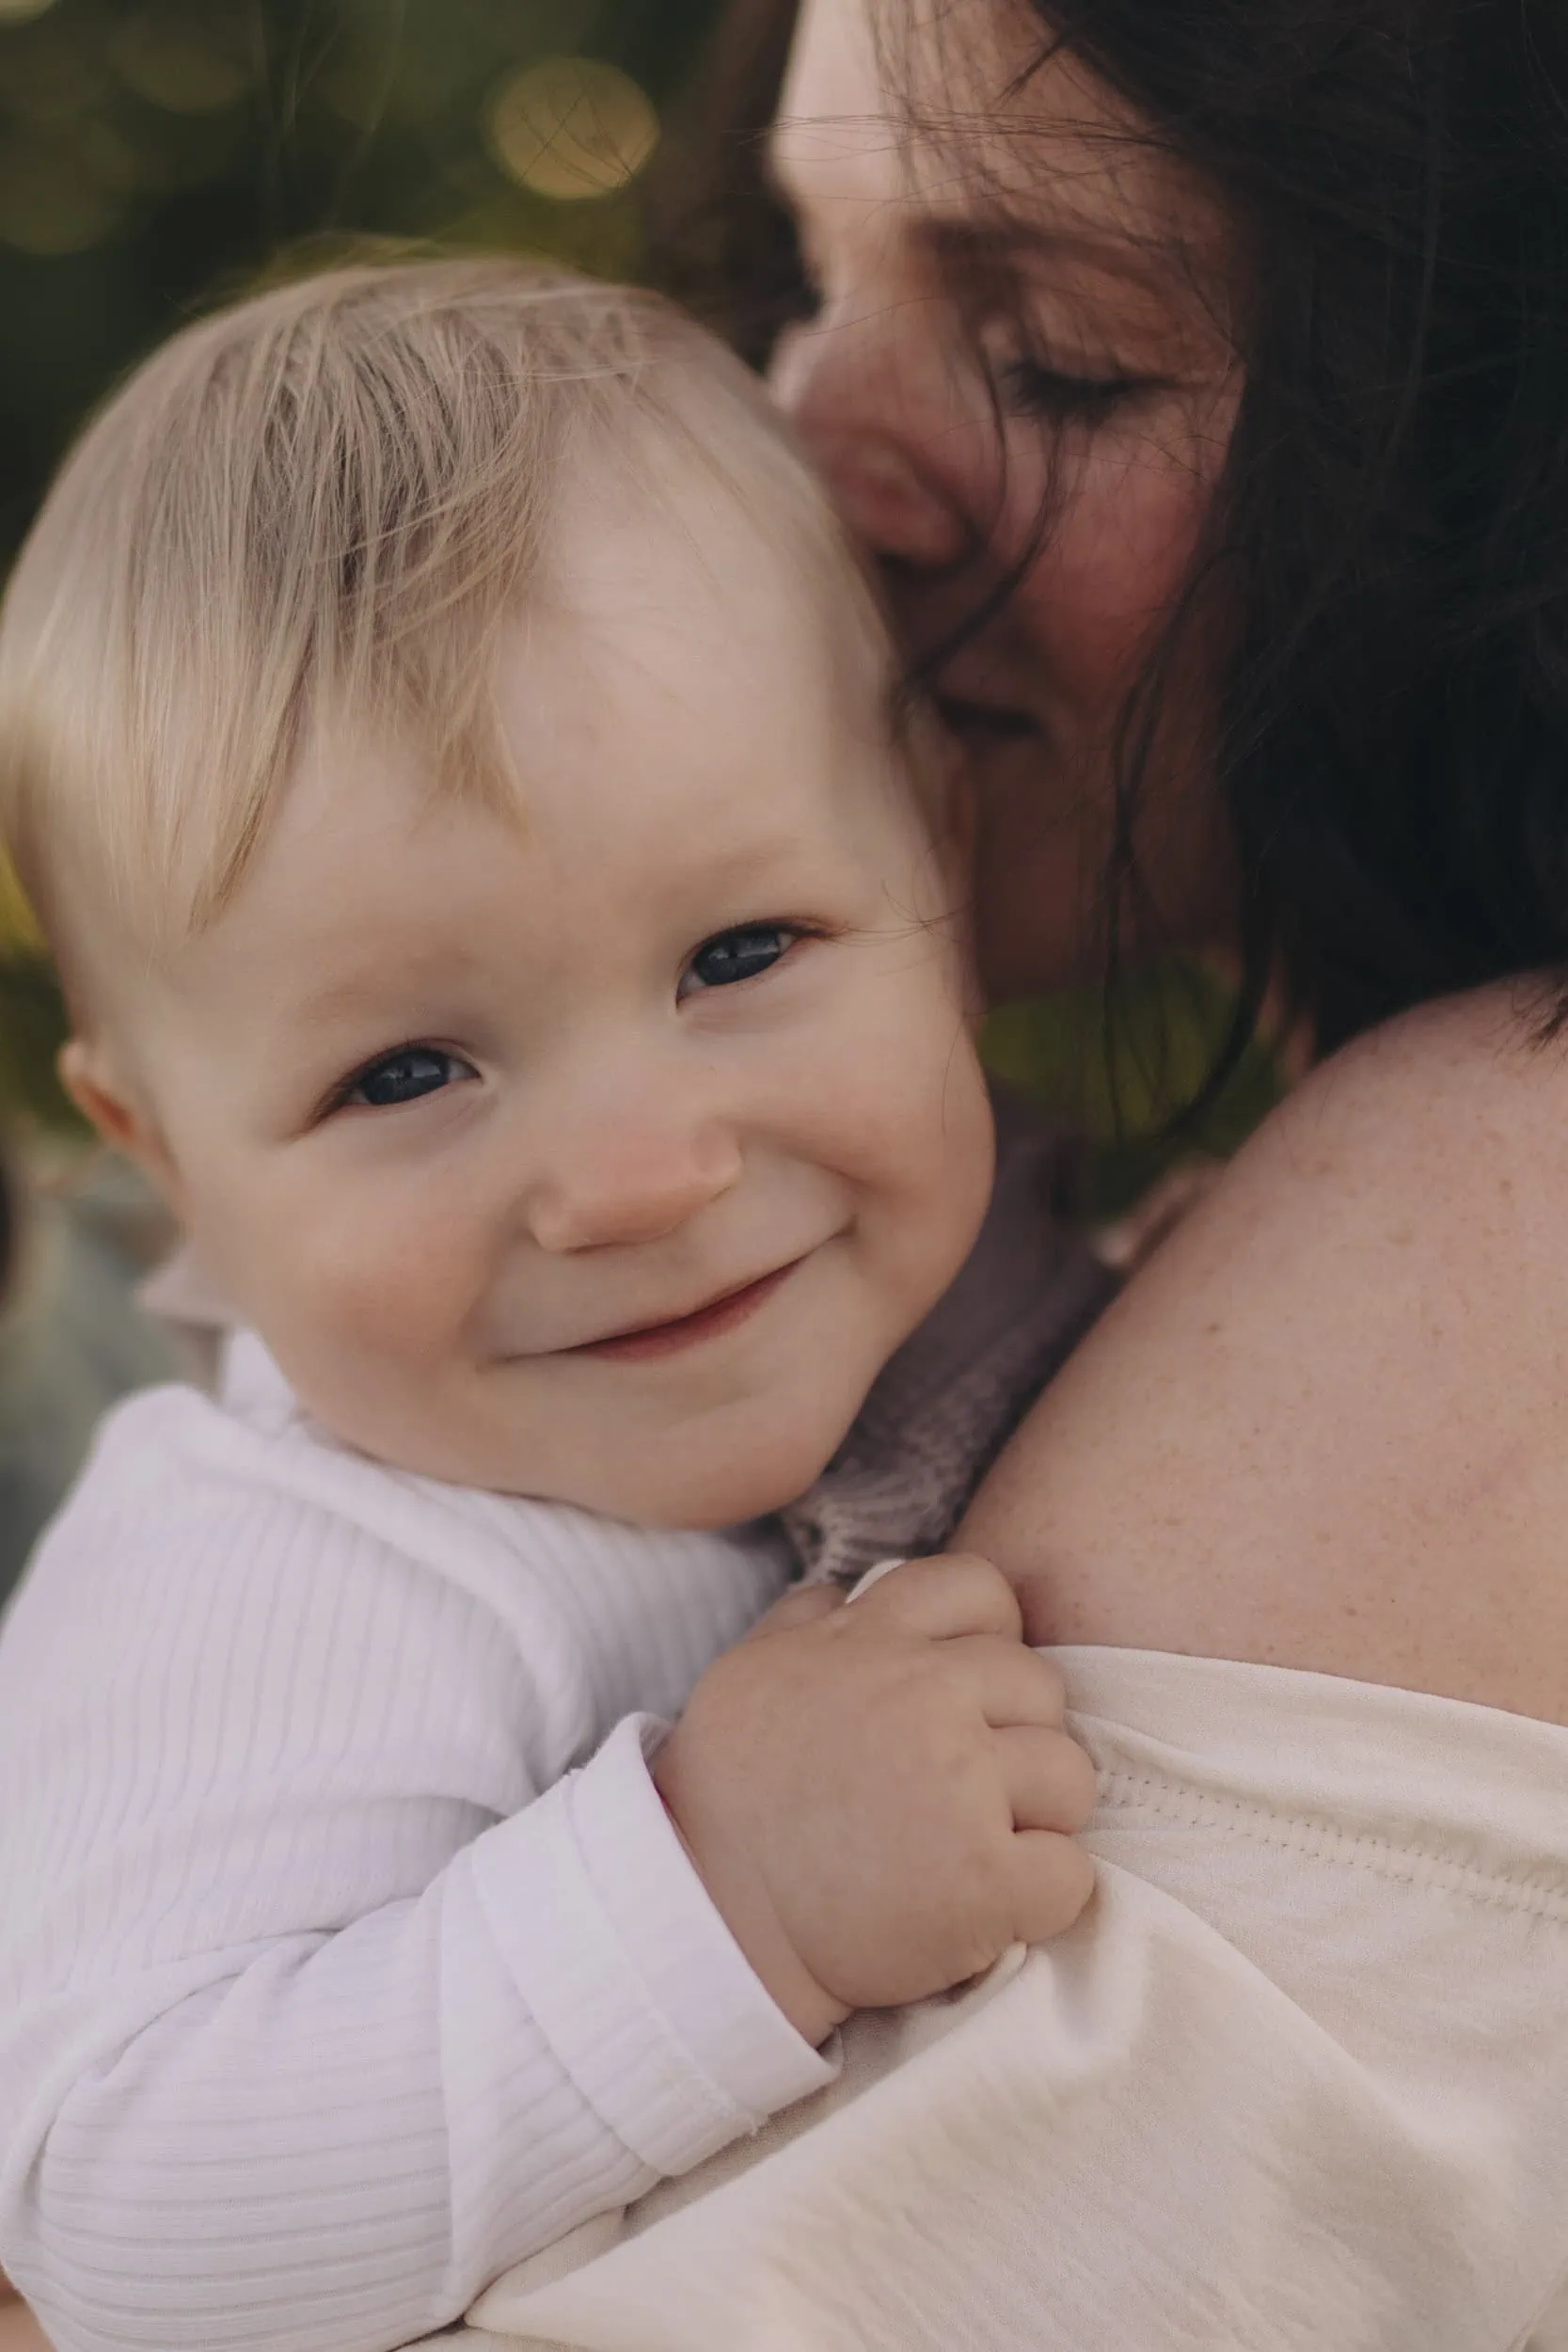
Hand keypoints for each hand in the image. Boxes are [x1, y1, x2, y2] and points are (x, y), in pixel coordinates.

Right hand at [652, 1554, 1096, 2047]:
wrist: (712, 1923)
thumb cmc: (726, 1801)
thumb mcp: (749, 1673)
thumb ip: (808, 1621)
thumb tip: (848, 1592)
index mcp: (871, 1641)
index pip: (981, 1590)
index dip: (991, 1640)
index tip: (964, 1696)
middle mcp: (925, 1694)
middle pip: (1041, 1688)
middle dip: (1015, 1740)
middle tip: (959, 1795)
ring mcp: (961, 1783)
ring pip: (1070, 1777)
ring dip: (1035, 1820)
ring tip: (969, 1851)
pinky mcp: (985, 1878)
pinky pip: (1071, 1874)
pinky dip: (1040, 1899)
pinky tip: (985, 1908)